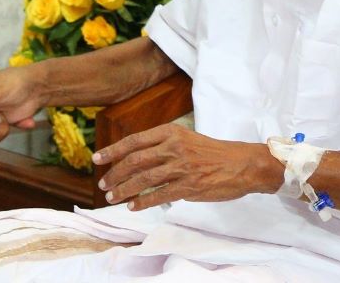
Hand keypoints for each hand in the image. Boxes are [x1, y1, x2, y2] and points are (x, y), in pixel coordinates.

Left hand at [94, 124, 277, 210]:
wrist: (243, 164)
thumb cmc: (213, 152)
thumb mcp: (186, 139)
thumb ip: (162, 146)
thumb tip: (136, 158)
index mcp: (170, 132)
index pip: (133, 141)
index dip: (112, 151)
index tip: (97, 159)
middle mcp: (173, 147)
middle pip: (134, 161)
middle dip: (114, 174)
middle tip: (103, 184)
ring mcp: (180, 167)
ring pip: (142, 179)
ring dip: (123, 190)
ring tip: (112, 197)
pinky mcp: (188, 186)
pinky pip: (158, 195)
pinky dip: (142, 201)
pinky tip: (133, 206)